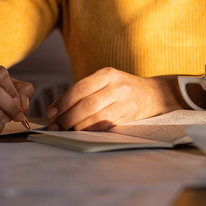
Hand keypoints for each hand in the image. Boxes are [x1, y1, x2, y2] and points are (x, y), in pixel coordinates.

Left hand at [46, 67, 181, 130]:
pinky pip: (105, 126)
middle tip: (54, 125)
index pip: (80, 88)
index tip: (51, 111)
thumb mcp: (106, 80)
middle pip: (87, 104)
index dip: (63, 101)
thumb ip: (86, 90)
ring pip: (95, 117)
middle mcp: (117, 87)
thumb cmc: (123, 87)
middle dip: (67, 117)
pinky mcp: (128, 116)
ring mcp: (124, 102)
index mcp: (107, 74)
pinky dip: (90, 130)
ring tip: (64, 130)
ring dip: (76, 126)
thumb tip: (58, 108)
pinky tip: (80, 132)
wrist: (153, 94)